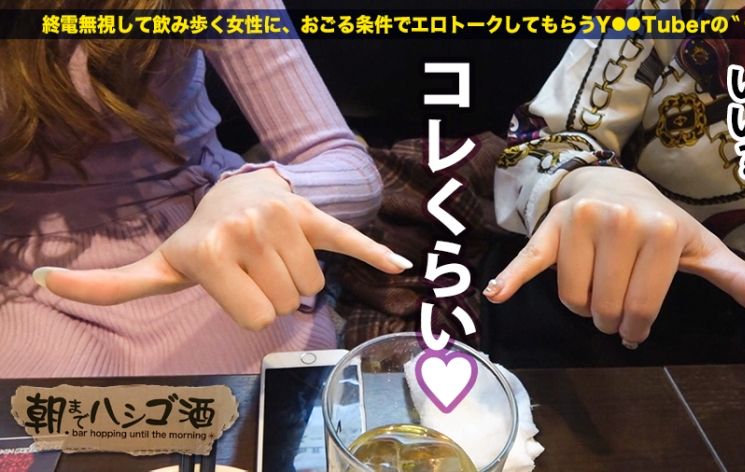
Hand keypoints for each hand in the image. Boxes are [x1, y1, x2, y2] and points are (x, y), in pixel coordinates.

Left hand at [33, 168, 411, 329]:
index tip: (237, 288)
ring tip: (276, 259)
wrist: (239, 194)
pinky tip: (400, 267)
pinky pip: (351, 241)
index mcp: (210, 251)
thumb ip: (109, 283)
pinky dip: (375, 256)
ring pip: (314, 286)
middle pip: (286, 304)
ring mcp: (284, 219)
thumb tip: (42, 280)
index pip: (255, 318)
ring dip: (300, 282)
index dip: (250, 311)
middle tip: (256, 271)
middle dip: (275, 296)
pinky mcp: (316, 216)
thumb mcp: (162, 263)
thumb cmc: (204, 240)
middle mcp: (246, 229)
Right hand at [483, 166, 744, 346]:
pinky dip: (512, 279)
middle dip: (608, 318)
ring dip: (580, 306)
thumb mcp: (698, 246)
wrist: (611, 183)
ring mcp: (580, 223)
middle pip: (604, 307)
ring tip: (592, 290)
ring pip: (571, 298)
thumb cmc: (658, 222)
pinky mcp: (548, 229)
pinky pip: (529, 260)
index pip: (641, 309)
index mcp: (661, 230)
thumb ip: (734, 276)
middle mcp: (620, 221)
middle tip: (613, 306)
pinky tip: (498, 294)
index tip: (635, 328)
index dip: (636, 327)